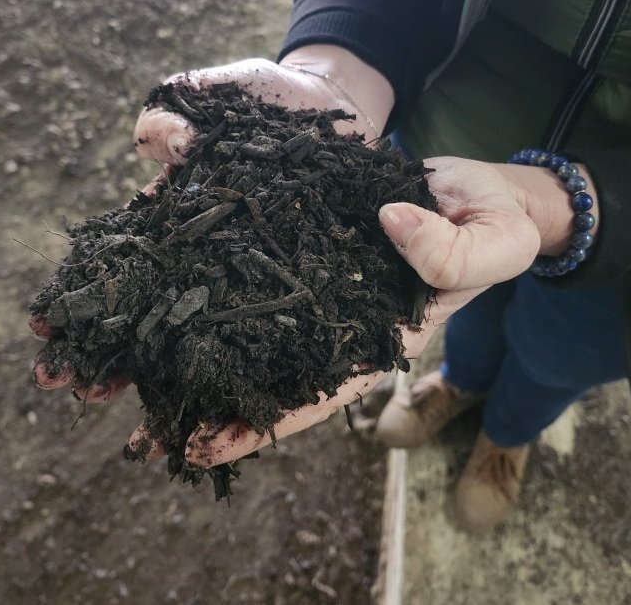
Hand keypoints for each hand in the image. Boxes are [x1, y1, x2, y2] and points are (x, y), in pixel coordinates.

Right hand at [31, 45, 395, 398]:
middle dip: (110, 356)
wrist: (335, 111)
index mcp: (175, 219)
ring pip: (206, 346)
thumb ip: (176, 110)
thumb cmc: (267, 99)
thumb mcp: (217, 92)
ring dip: (171, 388)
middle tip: (75, 390)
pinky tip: (227, 434)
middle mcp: (206, 259)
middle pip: (151, 317)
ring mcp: (252, 280)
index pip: (119, 266)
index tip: (41, 330)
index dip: (79, 297)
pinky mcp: (303, 295)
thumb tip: (163, 146)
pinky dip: (253, 391)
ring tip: (143, 434)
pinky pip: (278, 348)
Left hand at [180, 156, 598, 465]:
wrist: (477, 183)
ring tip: (135, 374)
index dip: (267, 423)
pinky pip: (257, 264)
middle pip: (273, 370)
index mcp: (384, 337)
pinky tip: (171, 289)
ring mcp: (320, 282)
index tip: (205, 448)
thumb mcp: (493, 240)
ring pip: (254, 322)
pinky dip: (216, 281)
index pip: (320, 393)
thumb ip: (452, 251)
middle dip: (214, 401)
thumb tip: (389, 226)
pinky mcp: (306, 240)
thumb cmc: (495, 222)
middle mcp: (342, 318)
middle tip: (145, 433)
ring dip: (200, 347)